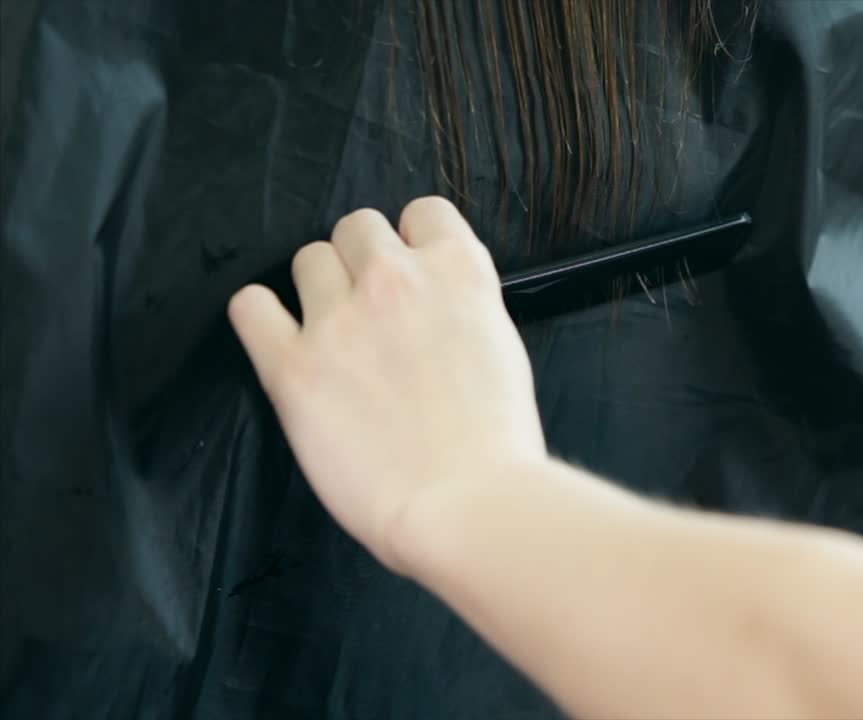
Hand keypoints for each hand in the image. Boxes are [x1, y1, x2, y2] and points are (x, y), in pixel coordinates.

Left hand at [228, 197, 546, 570]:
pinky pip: (251, 307)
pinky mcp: (293, 366)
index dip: (414, 243)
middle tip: (371, 310)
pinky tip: (279, 339)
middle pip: (357, 227)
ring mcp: (340, 319)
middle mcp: (396, 278)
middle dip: (362, 261)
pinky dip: (260, 316)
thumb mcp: (501, 347)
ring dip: (319, 288)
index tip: (413, 275)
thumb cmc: (496, 442)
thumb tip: (435, 304)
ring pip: (308, 258)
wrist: (467, 502)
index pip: (422, 213)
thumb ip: (462, 307)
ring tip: (333, 334)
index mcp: (460, 270)